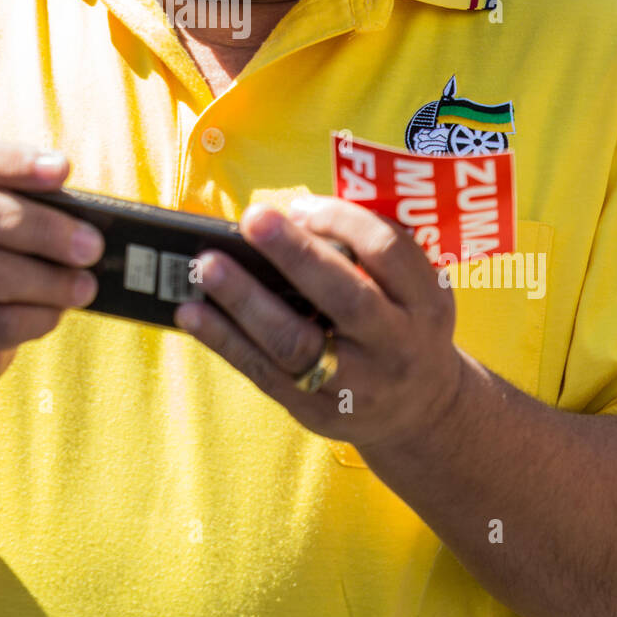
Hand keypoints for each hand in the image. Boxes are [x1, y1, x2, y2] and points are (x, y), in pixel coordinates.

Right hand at [0, 141, 102, 393]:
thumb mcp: (6, 235)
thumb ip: (36, 218)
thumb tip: (90, 230)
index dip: (15, 161)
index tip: (63, 169)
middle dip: (44, 227)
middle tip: (92, 246)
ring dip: (46, 281)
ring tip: (85, 287)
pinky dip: (33, 319)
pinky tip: (55, 315)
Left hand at [175, 196, 464, 454]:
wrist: (421, 412)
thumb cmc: (403, 325)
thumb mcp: (415, 288)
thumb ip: (367, 253)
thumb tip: (290, 217)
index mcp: (424, 302)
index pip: (388, 252)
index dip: (344, 221)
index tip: (299, 205)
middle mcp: (395, 344)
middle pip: (344, 297)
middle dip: (295, 255)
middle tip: (253, 219)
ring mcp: (355, 384)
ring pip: (295, 343)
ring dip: (245, 301)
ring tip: (206, 266)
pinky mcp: (316, 410)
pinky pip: (264, 372)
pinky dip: (224, 340)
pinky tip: (191, 313)